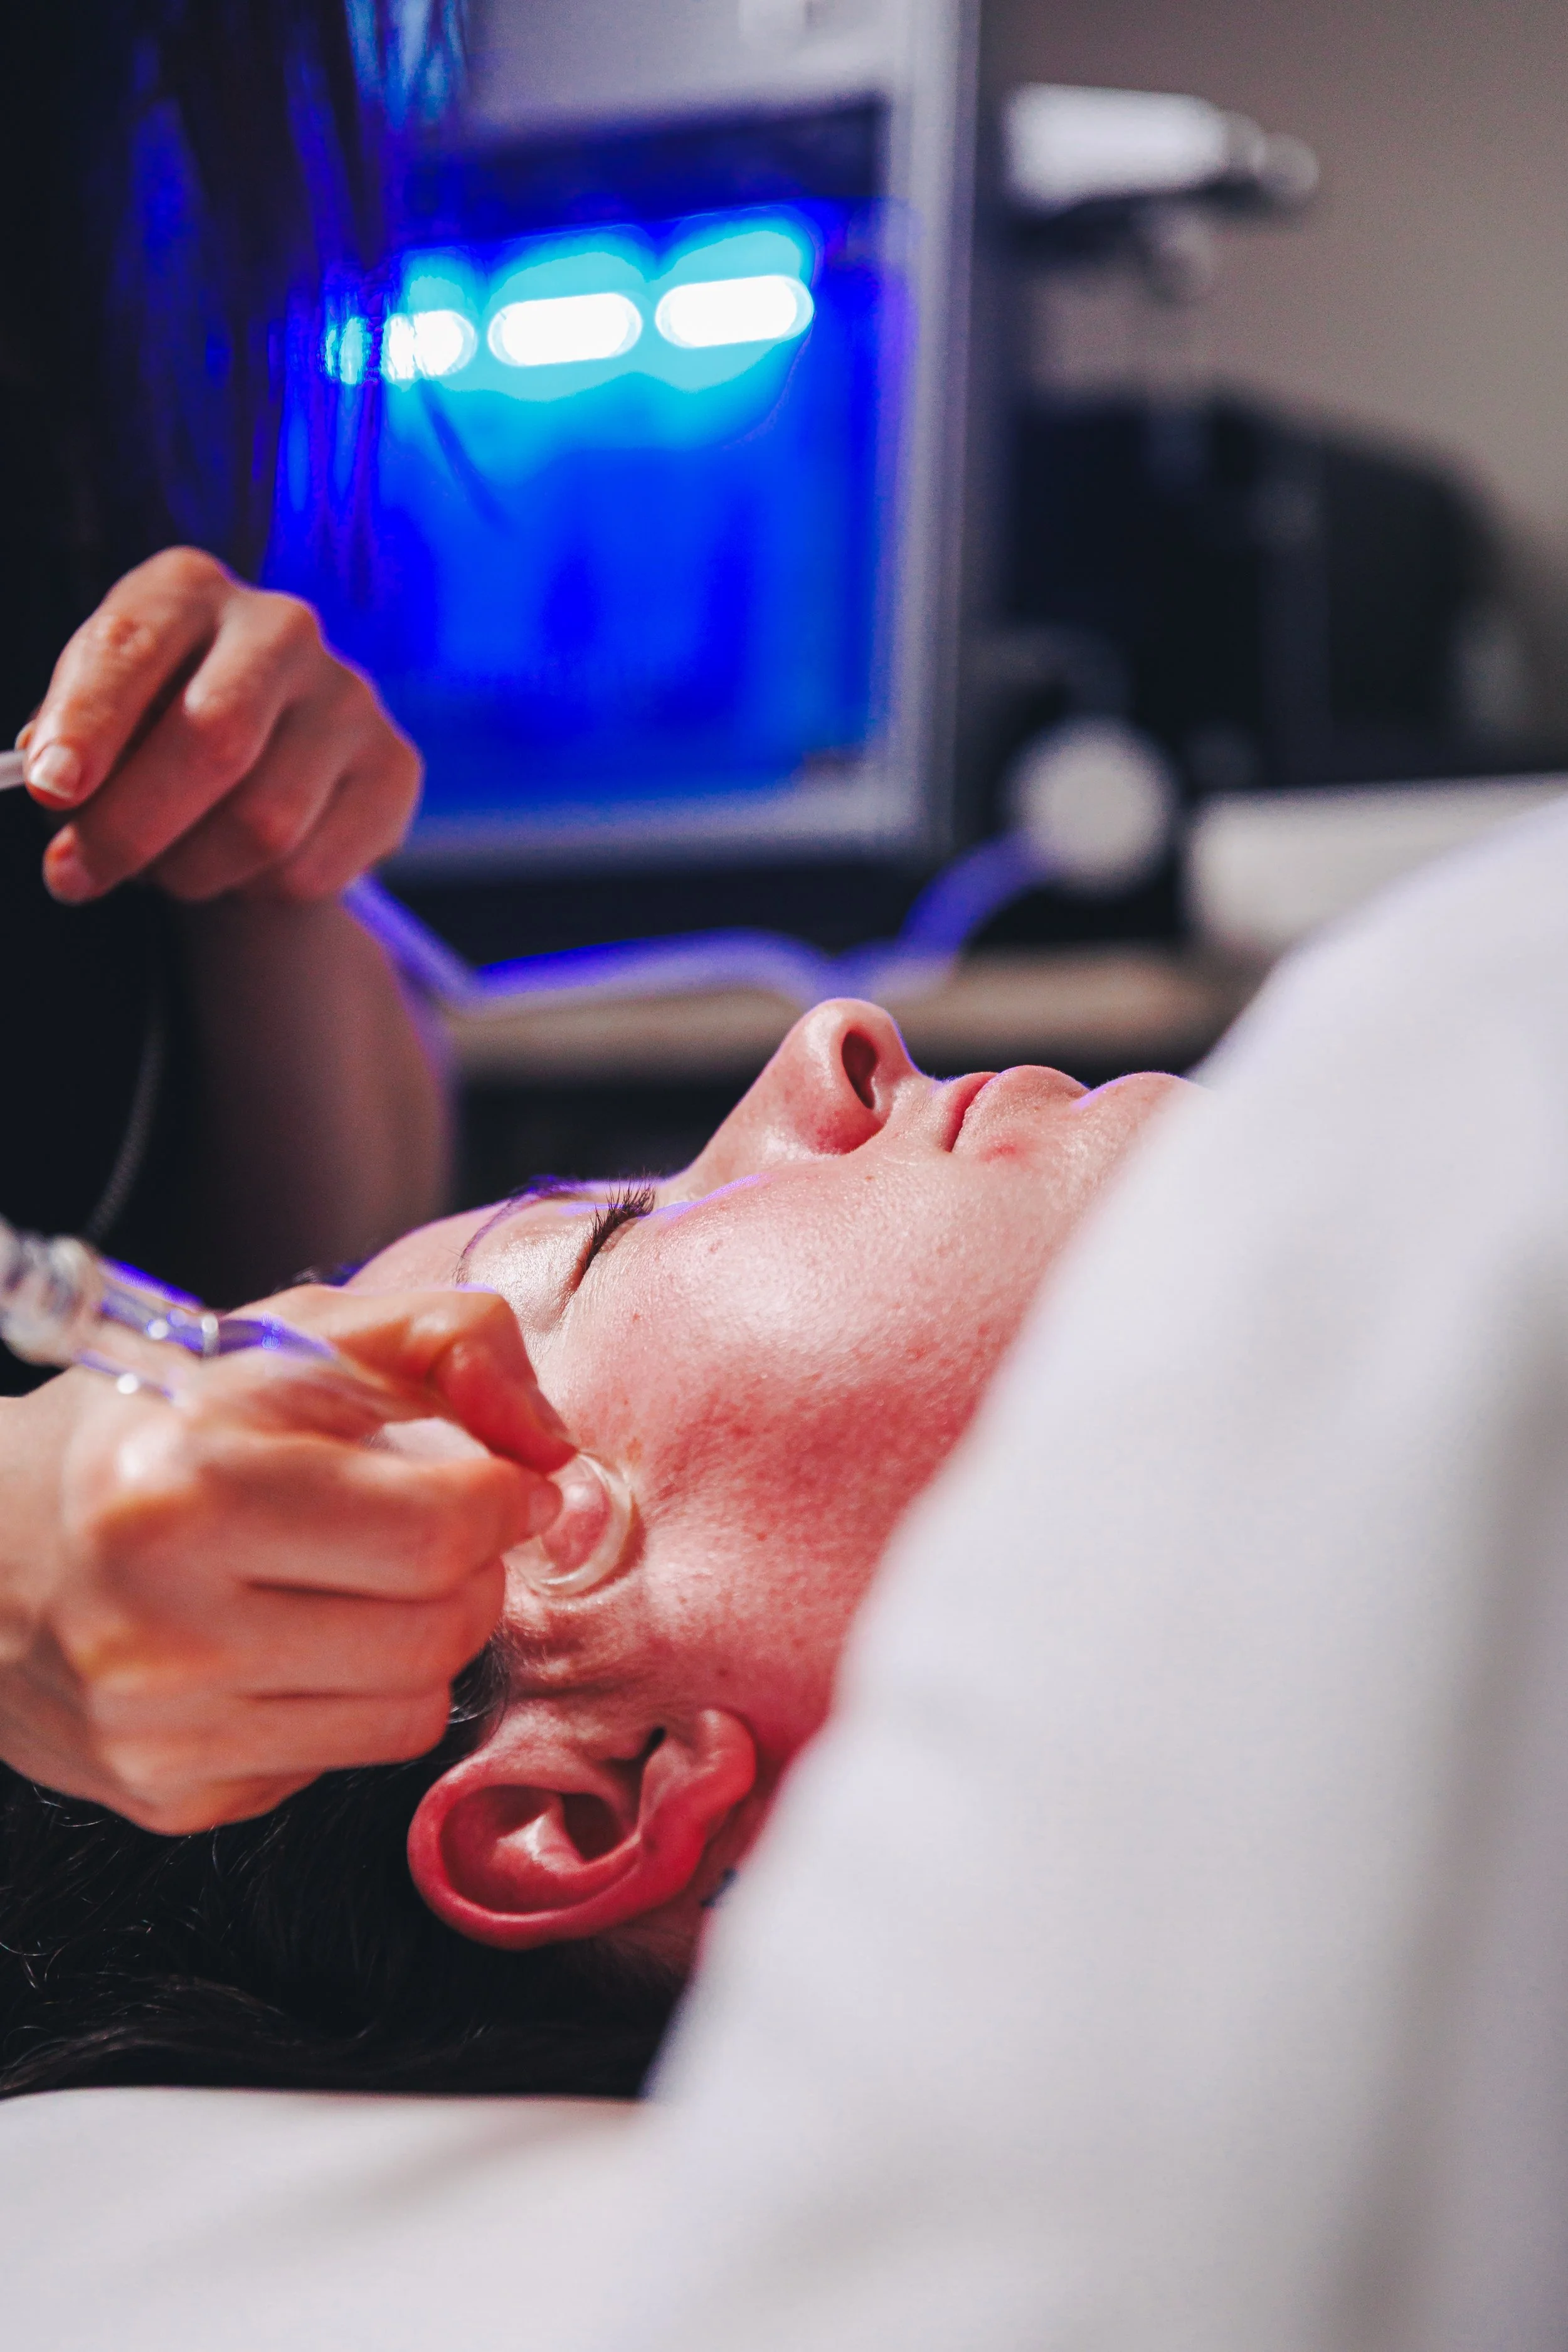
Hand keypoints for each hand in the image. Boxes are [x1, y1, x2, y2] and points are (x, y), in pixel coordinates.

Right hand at [0, 1286, 572, 1833]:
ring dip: (425, 1639)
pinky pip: (345, 1762)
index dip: (503, 1498)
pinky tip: (292, 1642)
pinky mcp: (173, 1799)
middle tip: (432, 1528)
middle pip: (440, 1629)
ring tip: (363, 1581)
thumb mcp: (293, 1335)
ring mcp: (163, 1729)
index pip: (437, 1528)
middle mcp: (164, 1624)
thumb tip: (551, 1444)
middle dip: (471, 1570)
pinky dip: (351, 1699)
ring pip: (411, 1711)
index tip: (501, 1479)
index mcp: (190, 1488)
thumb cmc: (160, 1430)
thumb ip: (448, 1339)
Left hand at [19, 546, 420, 904]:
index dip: (89, 723)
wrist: (269, 758)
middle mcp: (281, 627)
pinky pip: (313, 868)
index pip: (134, 646)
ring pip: (265, 824)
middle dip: (131, 826)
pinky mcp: (394, 768)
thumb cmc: (157, 729)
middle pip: (215, 740)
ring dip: (191, 872)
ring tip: (166, 869)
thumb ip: (69, 738)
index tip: (51, 791)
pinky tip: (240, 870)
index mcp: (188, 589)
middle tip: (74, 877)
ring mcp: (349, 698)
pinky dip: (256, 892)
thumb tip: (58, 784)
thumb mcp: (100, 716)